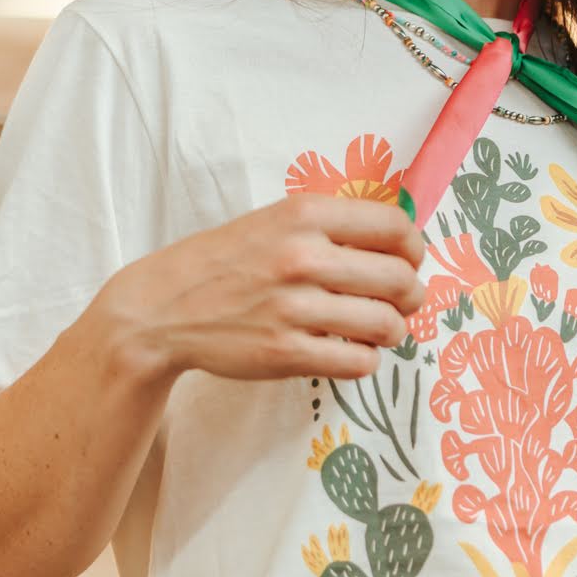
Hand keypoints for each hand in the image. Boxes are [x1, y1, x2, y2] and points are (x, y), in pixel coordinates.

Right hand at [101, 193, 427, 383]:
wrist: (163, 306)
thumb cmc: (226, 261)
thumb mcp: (275, 220)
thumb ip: (331, 226)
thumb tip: (401, 242)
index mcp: (304, 214)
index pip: (395, 227)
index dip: (414, 248)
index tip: (410, 260)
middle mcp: (303, 256)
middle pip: (399, 279)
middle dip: (411, 295)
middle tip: (402, 302)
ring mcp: (294, 307)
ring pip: (385, 324)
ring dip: (393, 330)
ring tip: (379, 329)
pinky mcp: (286, 352)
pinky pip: (358, 362)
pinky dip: (366, 359)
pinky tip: (352, 351)